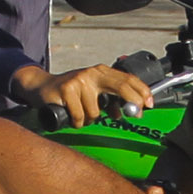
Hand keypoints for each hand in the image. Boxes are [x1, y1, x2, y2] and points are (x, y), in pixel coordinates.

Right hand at [13, 61, 153, 127]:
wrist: (42, 87)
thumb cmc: (71, 93)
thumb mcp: (93, 93)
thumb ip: (111, 101)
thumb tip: (128, 113)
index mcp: (101, 72)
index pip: (127, 78)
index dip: (142, 91)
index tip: (150, 104)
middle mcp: (92, 73)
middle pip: (121, 87)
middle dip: (131, 103)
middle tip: (134, 115)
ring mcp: (79, 81)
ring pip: (96, 112)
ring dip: (89, 120)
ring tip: (79, 114)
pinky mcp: (66, 90)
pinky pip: (80, 117)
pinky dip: (76, 121)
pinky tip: (70, 115)